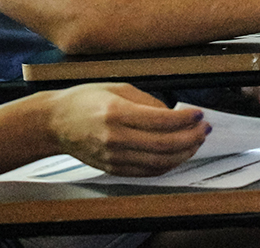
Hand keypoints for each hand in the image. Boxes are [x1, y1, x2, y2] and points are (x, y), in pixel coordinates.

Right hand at [46, 84, 208, 175]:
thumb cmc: (82, 100)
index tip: (199, 114)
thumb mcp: (116, 87)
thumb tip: (172, 115)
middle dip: (191, 137)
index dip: (186, 119)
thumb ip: (146, 101)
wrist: (55, 123)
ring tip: (195, 142)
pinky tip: (177, 155)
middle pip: (164, 144)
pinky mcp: (113, 168)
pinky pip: (148, 171)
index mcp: (116, 113)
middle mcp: (115, 138)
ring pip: (160, 162)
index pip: (161, 121)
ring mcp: (114, 157)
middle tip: (204, 129)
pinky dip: (168, 165)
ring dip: (184, 153)